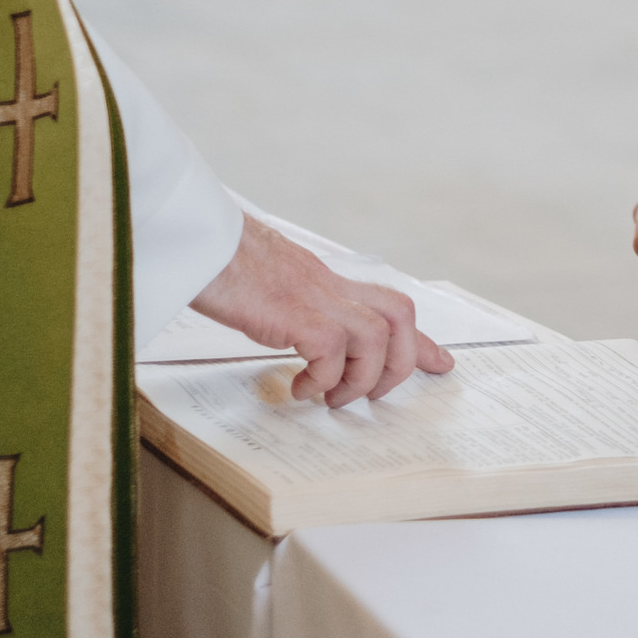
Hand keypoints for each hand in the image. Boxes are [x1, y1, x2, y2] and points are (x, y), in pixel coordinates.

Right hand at [188, 218, 454, 406]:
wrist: (196, 241)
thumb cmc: (221, 264)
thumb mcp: (271, 285)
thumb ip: (294, 304)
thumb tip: (300, 335)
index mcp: (328, 281)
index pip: (391, 306)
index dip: (420, 340)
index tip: (441, 362)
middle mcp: (330, 285)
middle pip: (401, 316)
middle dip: (399, 363)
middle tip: (370, 394)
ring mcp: (314, 296)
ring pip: (376, 337)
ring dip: (361, 379)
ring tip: (332, 396)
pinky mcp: (292, 311)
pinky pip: (331, 351)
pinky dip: (323, 378)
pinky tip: (299, 387)